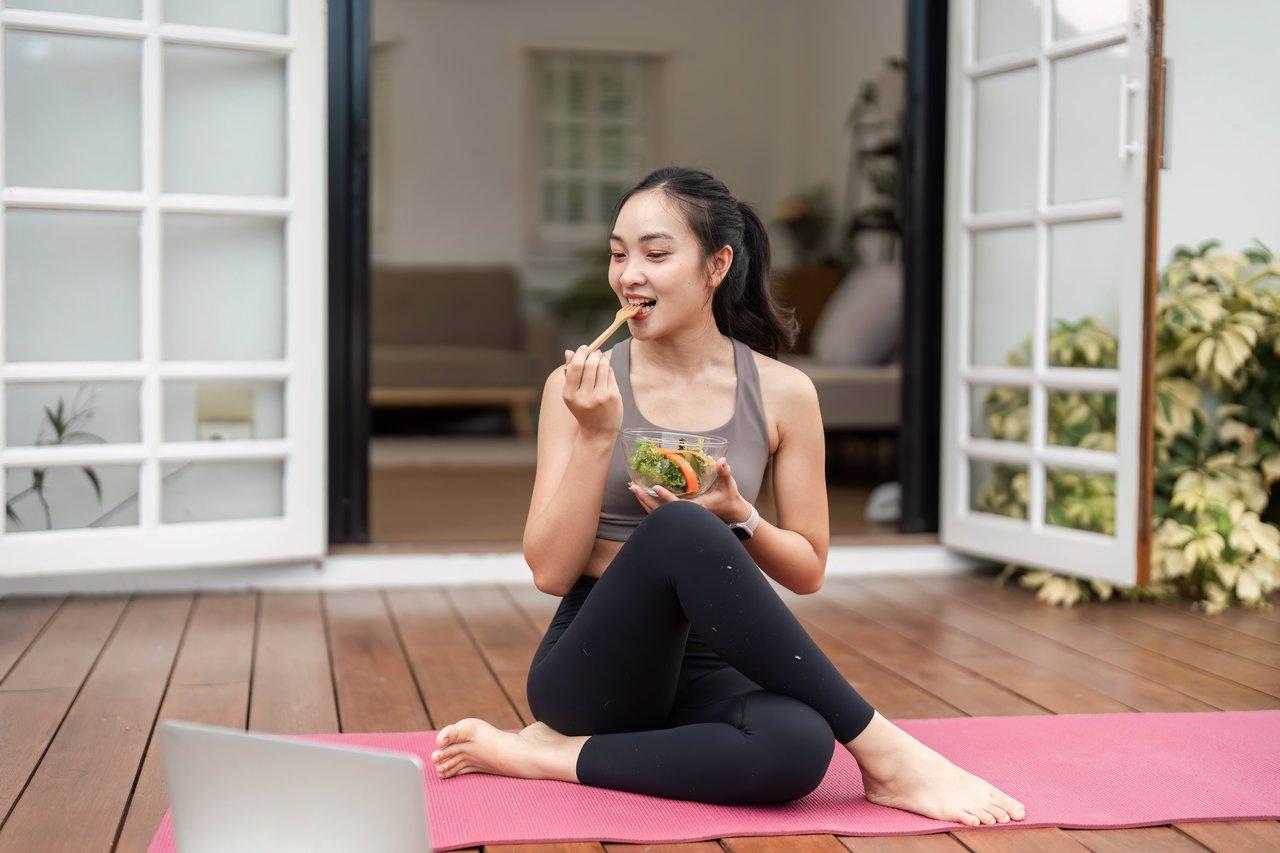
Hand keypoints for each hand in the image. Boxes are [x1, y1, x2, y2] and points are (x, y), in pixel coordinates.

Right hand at [562, 345, 621, 440]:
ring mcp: (600, 397)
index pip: (576, 366)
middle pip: (590, 364)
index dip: (581, 353)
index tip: (584, 348)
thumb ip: (570, 372)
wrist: (598, 432)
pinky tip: (606, 371)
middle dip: (593, 354)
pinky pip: (611, 374)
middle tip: (595, 352)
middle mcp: (584, 396)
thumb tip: (569, 351)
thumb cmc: (583, 409)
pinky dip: (608, 369)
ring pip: (602, 366)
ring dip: (602, 359)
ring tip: (601, 360)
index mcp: (570, 395)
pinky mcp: (612, 396)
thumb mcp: (572, 394)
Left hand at [628, 456, 751, 522]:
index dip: (666, 497)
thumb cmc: (729, 497)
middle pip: (661, 511)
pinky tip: (643, 495)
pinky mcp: (680, 514)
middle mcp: (686, 514)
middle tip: (633, 486)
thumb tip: (722, 460)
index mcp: (696, 508)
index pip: (677, 505)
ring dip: (644, 501)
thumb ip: (725, 472)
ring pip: (658, 513)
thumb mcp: (728, 484)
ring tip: (633, 489)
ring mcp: (682, 516)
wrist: (732, 512)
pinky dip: (649, 504)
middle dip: (646, 498)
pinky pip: (661, 512)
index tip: (656, 488)